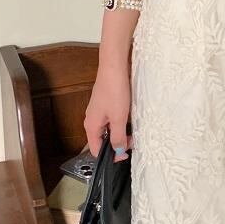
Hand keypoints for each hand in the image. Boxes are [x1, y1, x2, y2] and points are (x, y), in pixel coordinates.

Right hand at [84, 20, 132, 157]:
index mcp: (91, 126)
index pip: (96, 150)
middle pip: (103, 141)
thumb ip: (117, 137)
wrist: (114, 67)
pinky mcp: (105, 104)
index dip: (110, 156)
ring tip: (133, 131)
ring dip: (120, 133)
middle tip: (132, 142)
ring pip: (108, 130)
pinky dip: (120, 123)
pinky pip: (111, 120)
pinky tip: (129, 120)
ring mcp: (98, 111)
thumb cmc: (114, 90)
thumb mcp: (118, 118)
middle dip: (118, 144)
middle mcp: (91, 120)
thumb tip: (117, 152)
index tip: (125, 155)